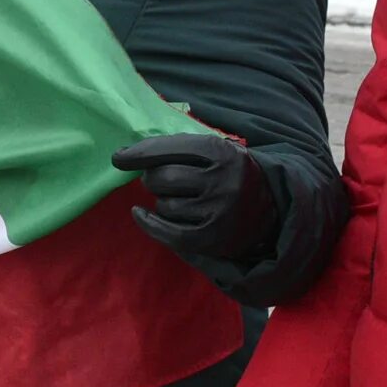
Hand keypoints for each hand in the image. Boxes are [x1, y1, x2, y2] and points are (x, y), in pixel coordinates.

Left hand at [114, 134, 278, 269]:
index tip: (119, 158)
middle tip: (161, 180)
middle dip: (153, 179)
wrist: (268, 210)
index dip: (138, 153)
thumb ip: (178, 148)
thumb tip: (126, 155)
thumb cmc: (229, 174)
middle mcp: (221, 181)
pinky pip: (167, 231)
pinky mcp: (211, 238)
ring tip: (179, 199)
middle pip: (162, 178)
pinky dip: (149, 223)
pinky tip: (141, 214)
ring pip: (164, 205)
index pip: (168, 149)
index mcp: (221, 152)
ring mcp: (217, 212)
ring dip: (162, 201)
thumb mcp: (215, 151)